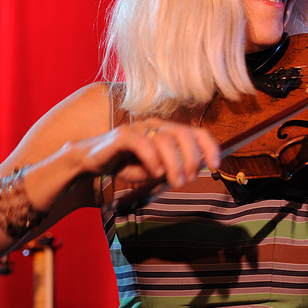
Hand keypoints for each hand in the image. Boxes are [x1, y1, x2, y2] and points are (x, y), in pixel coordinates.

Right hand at [71, 117, 220, 189]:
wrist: (91, 161)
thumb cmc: (126, 164)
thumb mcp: (154, 170)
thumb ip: (172, 169)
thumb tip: (191, 172)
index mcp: (168, 132)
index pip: (196, 132)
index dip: (209, 147)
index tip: (216, 165)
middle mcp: (157, 126)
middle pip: (184, 134)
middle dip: (192, 158)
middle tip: (190, 179)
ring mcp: (140, 128)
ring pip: (165, 140)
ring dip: (175, 164)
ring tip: (175, 182)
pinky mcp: (123, 134)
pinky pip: (143, 143)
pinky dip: (153, 158)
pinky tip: (155, 172)